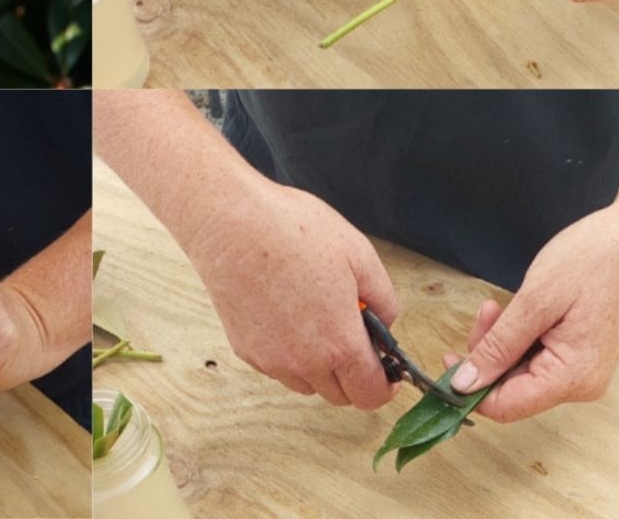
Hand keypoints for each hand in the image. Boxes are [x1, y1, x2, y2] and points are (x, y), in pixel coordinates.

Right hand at [183, 178, 401, 409]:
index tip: (388, 373)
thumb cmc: (292, 231)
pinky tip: (288, 317)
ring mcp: (270, 360)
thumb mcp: (360, 254)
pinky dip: (290, 355)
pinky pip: (278, 367)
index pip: (370, 395)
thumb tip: (385, 322)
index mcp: (339, 343)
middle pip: (340, 395)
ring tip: (318, 322)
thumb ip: (384, 298)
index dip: (385, 387)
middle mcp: (303, 362)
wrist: (230, 223)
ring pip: (307, 384)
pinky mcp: (245, 350)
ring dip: (321, 367)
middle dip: (354, 374)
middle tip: (354, 335)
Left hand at [446, 205, 618, 422]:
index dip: (469, 389)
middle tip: (485, 312)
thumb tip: (465, 383)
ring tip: (500, 305)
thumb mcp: (536, 300)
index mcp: (573, 377)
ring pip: (523, 373)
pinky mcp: (584, 355)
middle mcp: (582, 384)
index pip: (505, 407)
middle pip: (512, 390)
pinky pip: (540, 359)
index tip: (448, 358)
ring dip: (503, 343)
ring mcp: (586, 371)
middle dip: (488, 356)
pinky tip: (520, 310)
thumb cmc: (596, 259)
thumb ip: (499, 346)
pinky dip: (522, 338)